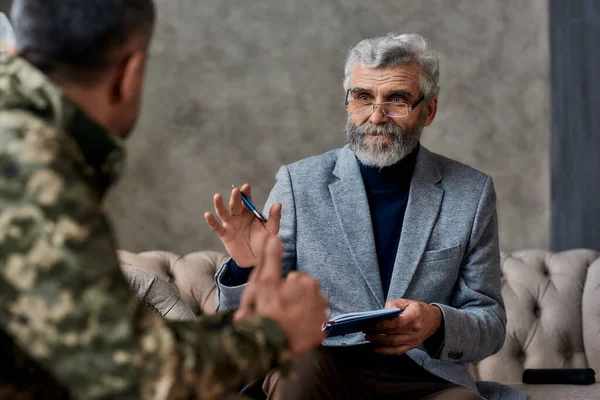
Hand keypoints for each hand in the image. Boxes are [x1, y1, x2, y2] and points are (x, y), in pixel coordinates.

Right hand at [205, 184, 280, 266]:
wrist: (256, 259)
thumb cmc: (263, 241)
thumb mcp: (271, 230)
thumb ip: (274, 218)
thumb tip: (278, 204)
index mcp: (249, 212)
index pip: (247, 200)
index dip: (246, 193)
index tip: (246, 187)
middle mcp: (238, 216)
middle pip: (235, 204)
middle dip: (235, 197)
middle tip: (236, 190)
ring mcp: (230, 224)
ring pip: (223, 213)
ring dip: (219, 205)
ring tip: (217, 196)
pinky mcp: (224, 234)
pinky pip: (217, 227)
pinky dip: (212, 221)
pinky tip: (208, 215)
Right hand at [235, 235, 326, 355]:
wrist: (267, 342)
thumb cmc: (265, 308)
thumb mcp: (264, 278)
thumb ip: (271, 256)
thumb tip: (275, 236)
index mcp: (308, 283)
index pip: (296, 280)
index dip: (282, 287)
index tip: (274, 296)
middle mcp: (321, 299)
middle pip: (304, 295)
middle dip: (293, 299)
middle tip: (277, 309)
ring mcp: (321, 318)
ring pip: (310, 310)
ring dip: (300, 313)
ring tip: (284, 320)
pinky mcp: (321, 335)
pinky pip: (313, 328)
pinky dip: (305, 329)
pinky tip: (293, 331)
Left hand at [363, 299, 441, 355]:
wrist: (435, 321)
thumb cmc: (419, 309)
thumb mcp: (408, 301)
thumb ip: (394, 304)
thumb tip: (382, 312)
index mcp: (414, 315)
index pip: (397, 322)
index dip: (383, 324)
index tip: (371, 323)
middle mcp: (414, 329)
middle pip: (393, 333)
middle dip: (376, 332)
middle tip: (365, 329)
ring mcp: (413, 339)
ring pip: (394, 343)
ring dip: (378, 342)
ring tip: (368, 337)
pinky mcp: (412, 346)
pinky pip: (398, 351)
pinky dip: (386, 352)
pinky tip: (376, 349)